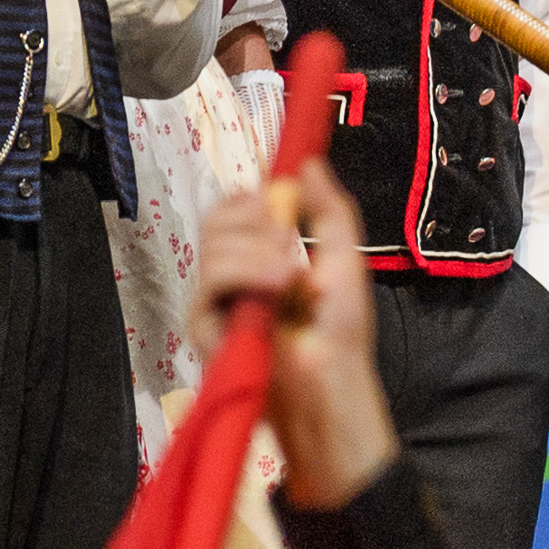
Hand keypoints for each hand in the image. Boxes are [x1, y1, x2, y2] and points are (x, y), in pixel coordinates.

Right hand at [195, 158, 397, 507]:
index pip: (232, 208)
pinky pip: (212, 280)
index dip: (250, 198)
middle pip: (216, 219)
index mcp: (256, 257)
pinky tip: (280, 289)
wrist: (333, 386)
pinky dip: (249, 275)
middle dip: (256, 221)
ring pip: (215, 245)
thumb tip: (307, 162)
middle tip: (289, 243)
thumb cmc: (339, 332)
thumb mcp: (345, 260)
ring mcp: (212, 301)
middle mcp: (228, 275)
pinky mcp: (203, 326)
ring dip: (261, 252)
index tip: (280, 205)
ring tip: (294, 278)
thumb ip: (330, 210)